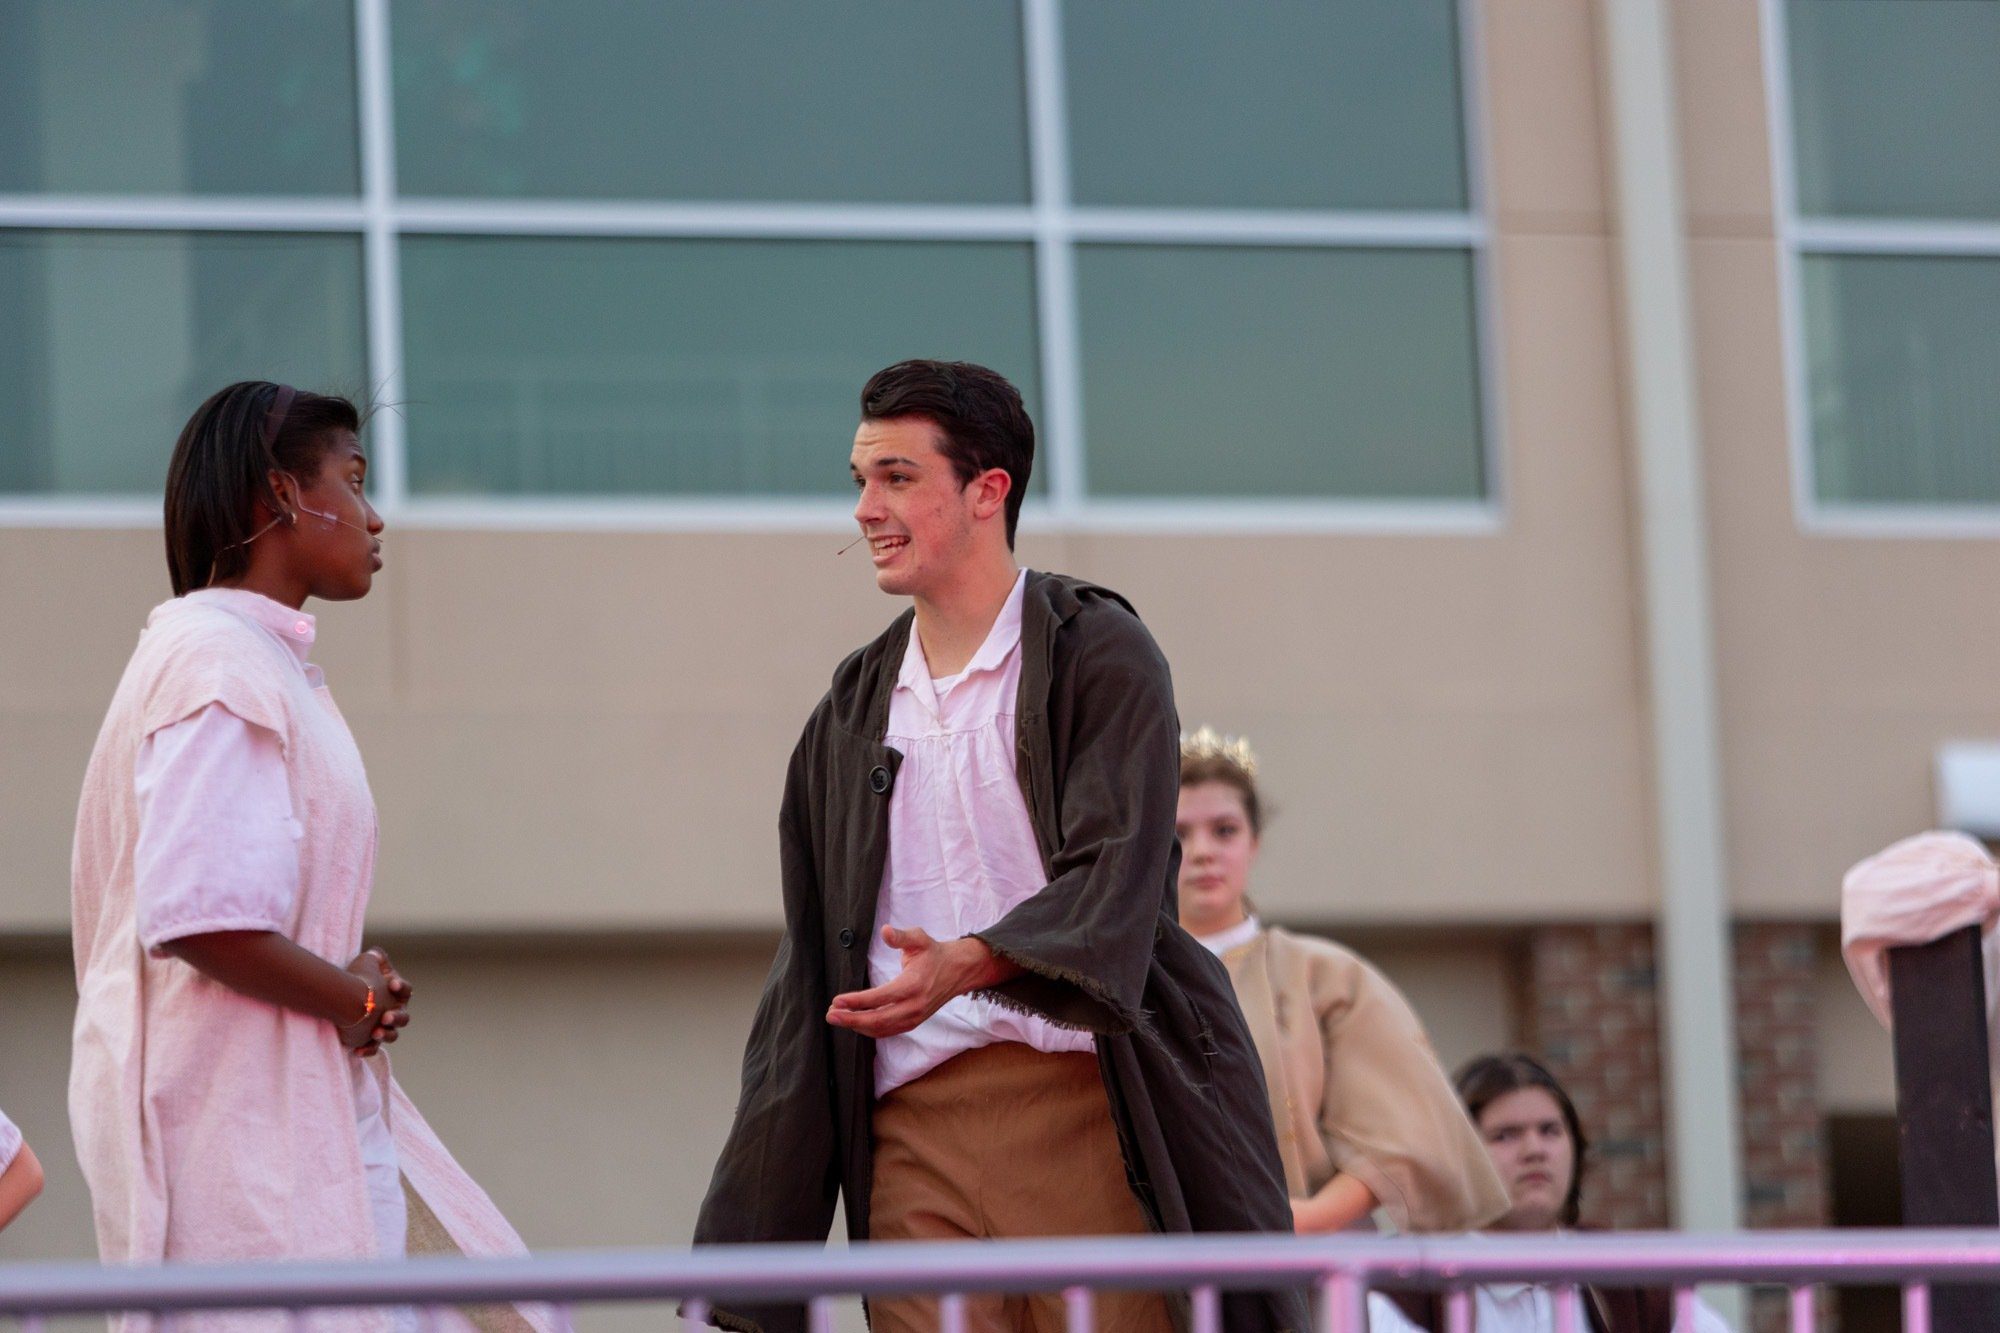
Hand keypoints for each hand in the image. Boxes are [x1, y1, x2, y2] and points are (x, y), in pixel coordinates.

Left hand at [340, 947, 411, 1055]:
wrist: (336, 997)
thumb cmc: (354, 979)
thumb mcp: (365, 962)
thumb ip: (376, 957)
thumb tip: (377, 954)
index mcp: (395, 994)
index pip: (406, 991)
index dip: (402, 987)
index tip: (391, 984)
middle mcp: (392, 1011)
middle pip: (403, 1018)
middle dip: (396, 1017)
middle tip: (385, 1017)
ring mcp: (382, 1026)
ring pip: (392, 1035)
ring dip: (386, 1034)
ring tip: (376, 1032)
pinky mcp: (368, 1040)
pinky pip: (372, 1048)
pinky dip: (367, 1050)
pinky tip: (357, 1051)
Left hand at [826, 927, 1007, 1038]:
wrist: (958, 971)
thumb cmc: (934, 953)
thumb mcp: (919, 939)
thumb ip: (901, 936)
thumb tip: (885, 931)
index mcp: (913, 985)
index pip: (880, 998)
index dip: (857, 1001)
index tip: (837, 1000)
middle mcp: (914, 1006)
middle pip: (878, 1020)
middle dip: (851, 1019)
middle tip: (830, 1015)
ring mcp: (915, 1018)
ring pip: (881, 1029)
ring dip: (857, 1027)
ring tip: (837, 1018)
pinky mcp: (914, 1022)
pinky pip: (888, 1031)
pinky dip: (870, 1030)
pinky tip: (855, 1023)